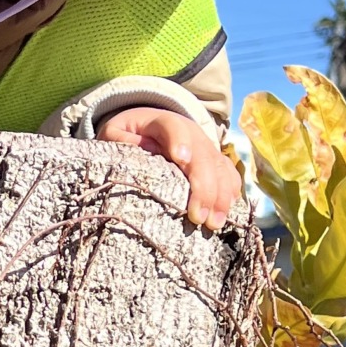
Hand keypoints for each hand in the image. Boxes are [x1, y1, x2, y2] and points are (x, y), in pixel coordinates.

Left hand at [95, 105, 242, 232]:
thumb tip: (141, 149)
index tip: (181, 159)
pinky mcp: (215, 162)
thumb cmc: (128, 134)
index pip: (174, 127)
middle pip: (203, 156)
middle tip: (198, 218)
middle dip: (204, 187)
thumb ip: (120, 139)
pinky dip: (230, 194)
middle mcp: (191, 133)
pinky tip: (227, 214)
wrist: (150, 126)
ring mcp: (206, 148)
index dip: (180, 140)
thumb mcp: (115, 132)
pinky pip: (230, 175)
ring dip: (221, 197)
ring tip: (214, 224)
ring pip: (221, 168)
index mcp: (163, 122)